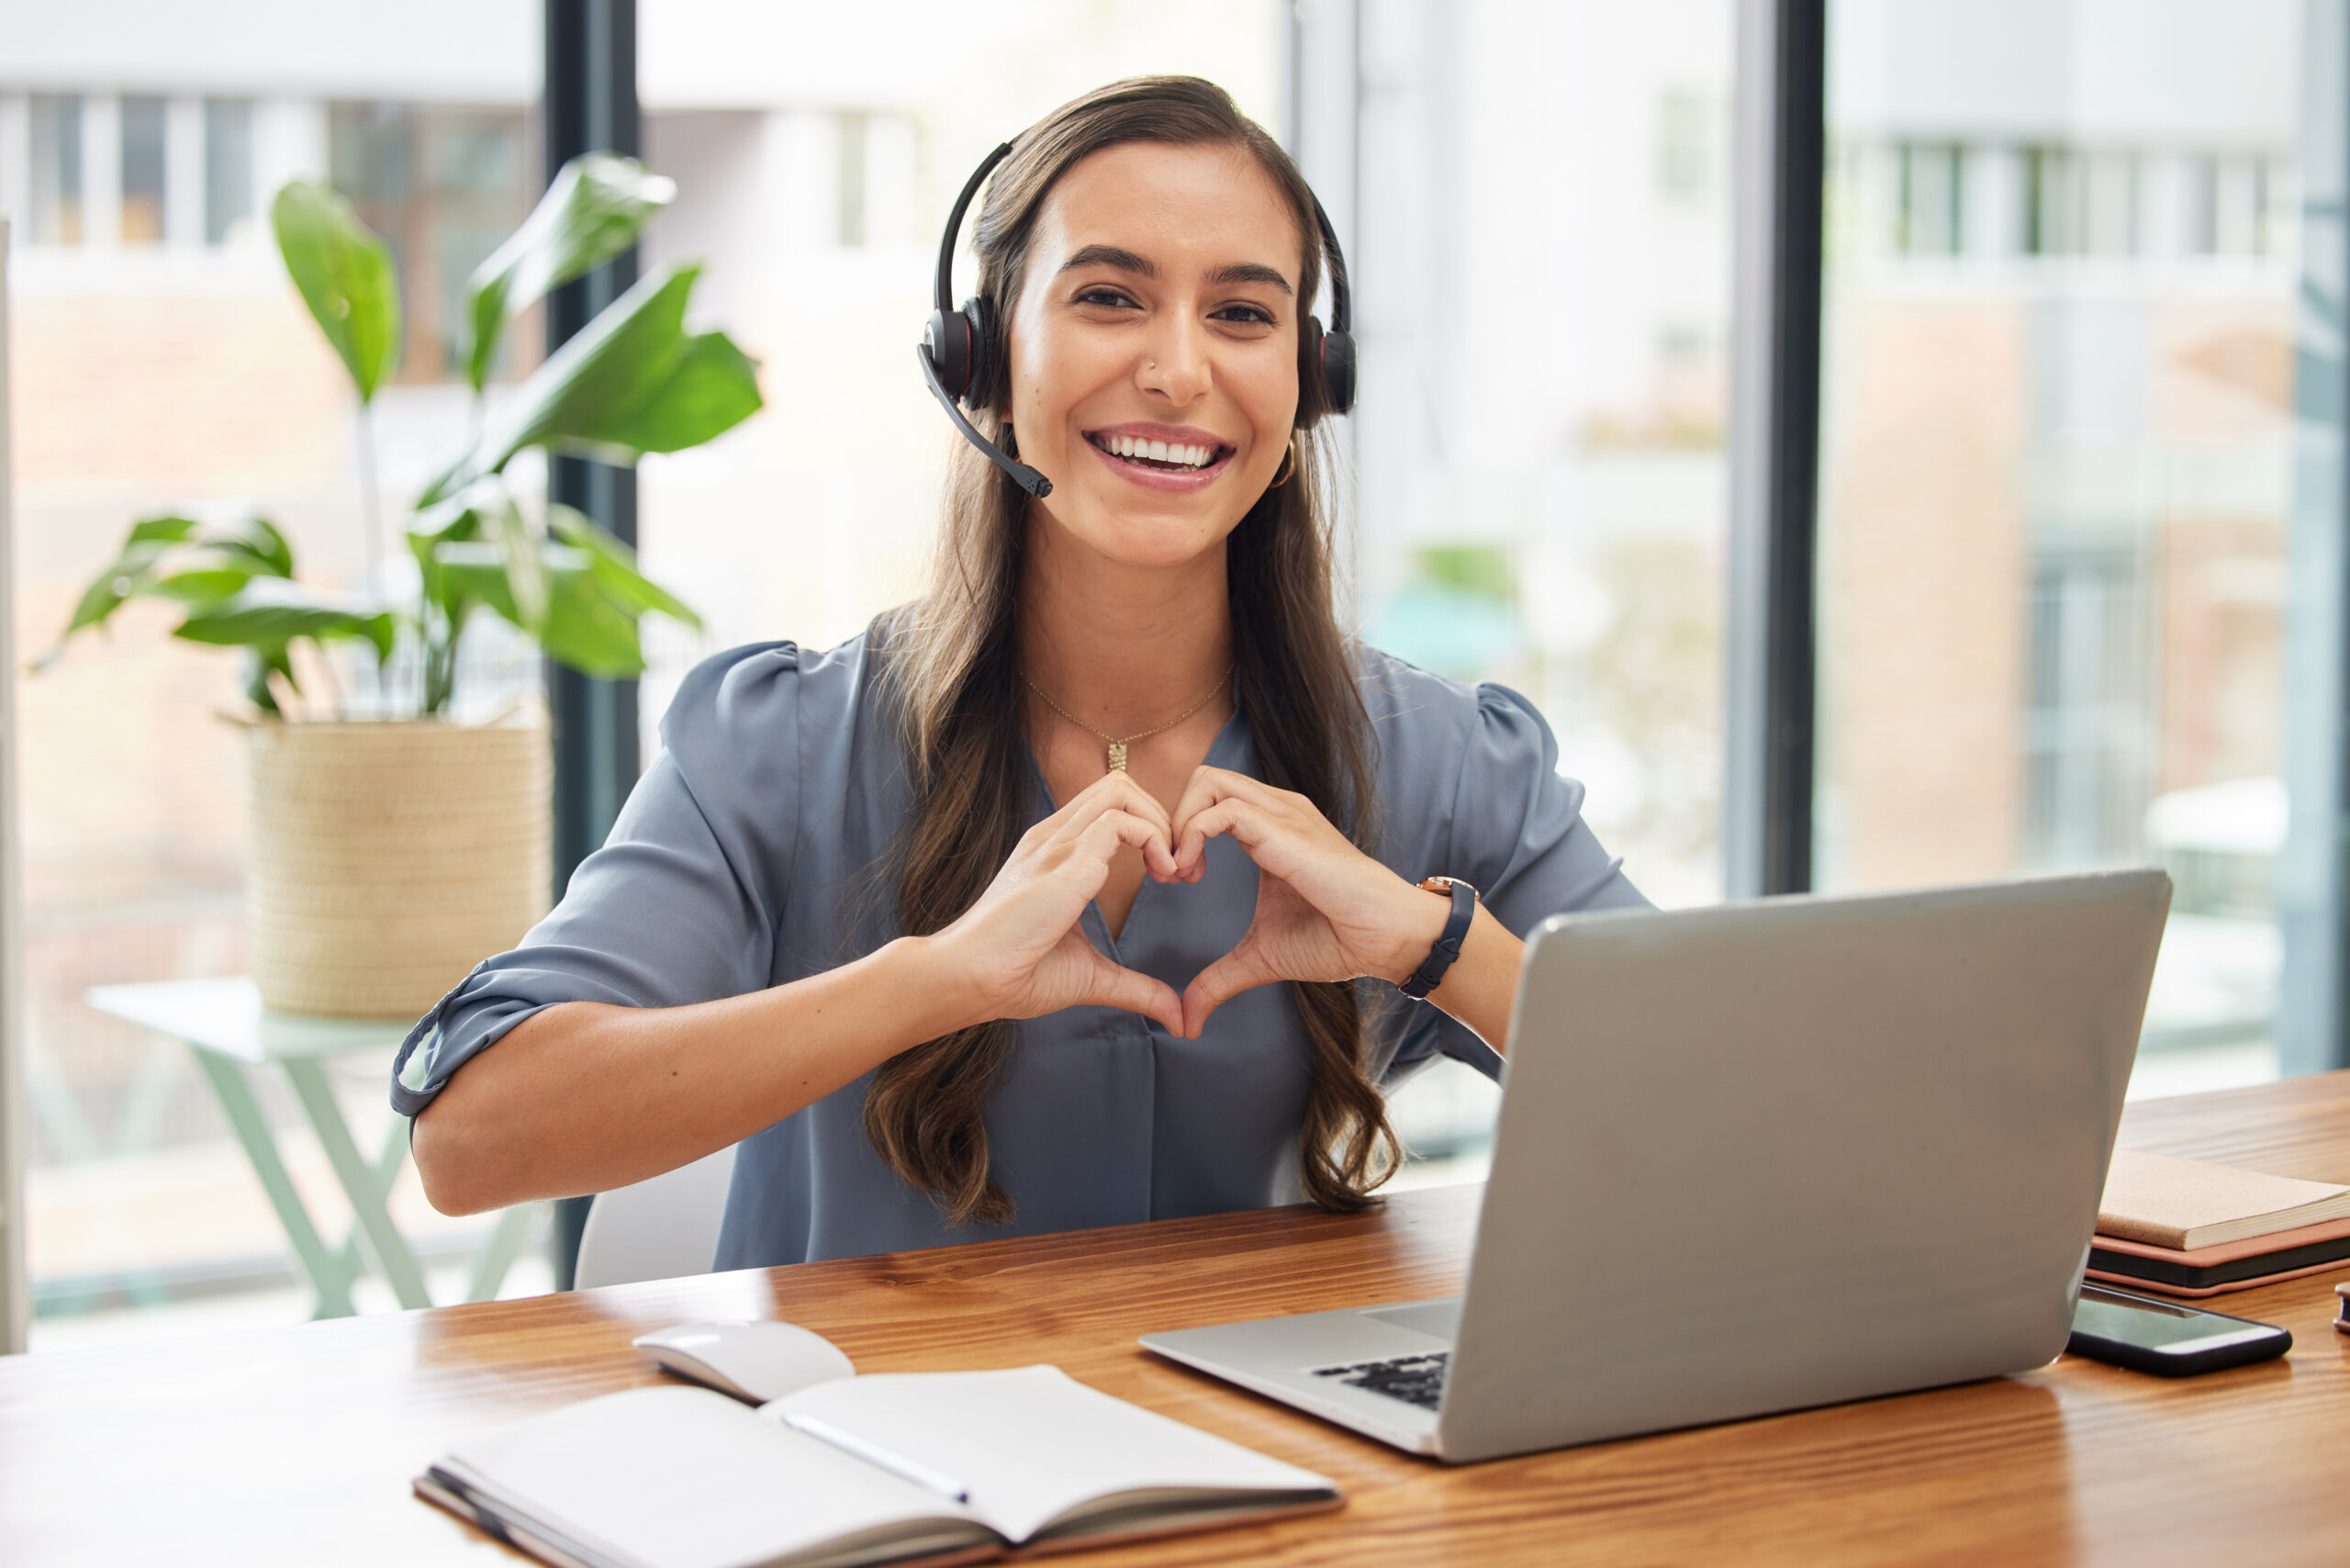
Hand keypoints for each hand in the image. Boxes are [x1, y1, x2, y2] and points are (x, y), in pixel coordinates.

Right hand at [926, 771, 1185, 1035]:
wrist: (969, 979)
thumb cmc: (1017, 975)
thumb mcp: (1091, 976)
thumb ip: (1136, 988)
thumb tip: (1177, 1017)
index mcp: (1054, 852)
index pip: (1109, 804)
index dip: (1150, 829)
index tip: (1169, 876)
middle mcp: (1054, 837)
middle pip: (1120, 785)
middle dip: (1163, 817)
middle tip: (1178, 869)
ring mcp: (1057, 844)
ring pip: (1121, 790)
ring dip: (1161, 824)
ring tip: (1171, 870)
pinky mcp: (1065, 861)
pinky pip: (1120, 820)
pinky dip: (1154, 839)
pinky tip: (1161, 876)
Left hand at [1167, 767, 1447, 1037]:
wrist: (1385, 939)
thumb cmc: (1336, 939)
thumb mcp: (1261, 958)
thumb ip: (1219, 980)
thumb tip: (1187, 1020)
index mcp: (1268, 827)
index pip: (1208, 798)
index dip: (1180, 831)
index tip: (1176, 879)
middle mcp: (1274, 810)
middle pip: (1202, 778)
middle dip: (1170, 820)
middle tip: (1170, 872)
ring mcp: (1281, 814)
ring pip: (1207, 781)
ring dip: (1177, 825)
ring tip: (1179, 873)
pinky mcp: (1284, 831)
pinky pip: (1220, 810)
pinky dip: (1191, 836)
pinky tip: (1192, 875)